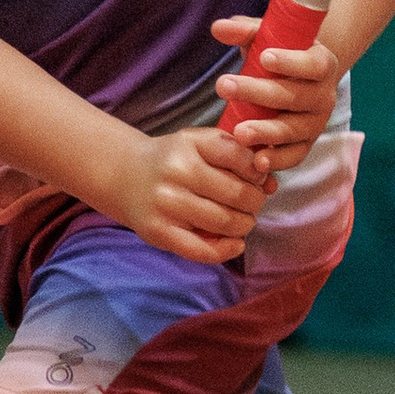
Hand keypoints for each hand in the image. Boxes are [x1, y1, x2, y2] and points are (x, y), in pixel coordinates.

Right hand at [112, 121, 272, 265]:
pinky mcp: (159, 232)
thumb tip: (271, 183)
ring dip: (245, 225)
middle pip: (238, 194)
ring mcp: (166, 205)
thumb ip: (236, 156)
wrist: (123, 175)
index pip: (241, 158)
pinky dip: (227, 250)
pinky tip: (235, 243)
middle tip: (253, 203)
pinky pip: (203, 250)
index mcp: (189, 144)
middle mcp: (176, 173)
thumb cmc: (172, 160)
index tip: (257, 178)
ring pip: (225, 222)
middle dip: (255, 202)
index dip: (257, 171)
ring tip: (242, 220)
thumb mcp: (199, 143)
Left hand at [210, 12, 340, 175]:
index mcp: (322, 64)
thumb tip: (218, 28)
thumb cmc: (279, 54)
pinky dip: (277, 161)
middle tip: (224, 86)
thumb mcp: (266, 38)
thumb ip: (244, 31)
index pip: (313, 64)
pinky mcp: (305, 145)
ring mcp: (316, 123)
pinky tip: (257, 161)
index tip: (263, 57)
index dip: (291, 62)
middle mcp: (324, 95)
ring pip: (294, 129)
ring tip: (239, 132)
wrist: (299, 81)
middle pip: (295, 97)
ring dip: (266, 132)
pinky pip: (294, 155)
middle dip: (259, 93)